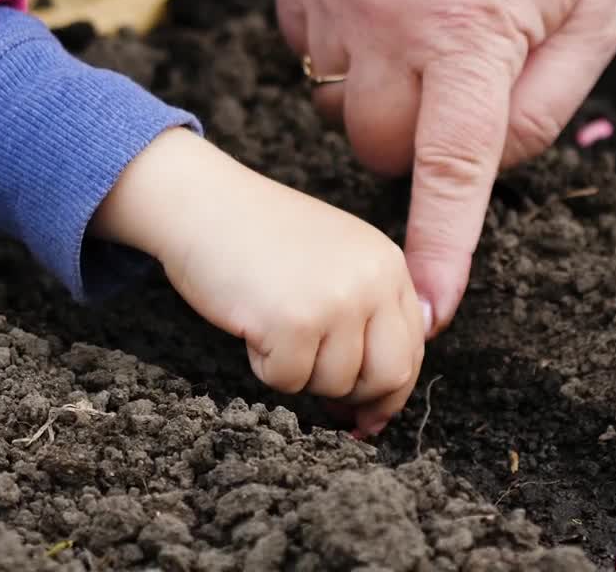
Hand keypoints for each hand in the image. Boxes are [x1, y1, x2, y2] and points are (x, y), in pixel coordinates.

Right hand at [93, 129, 426, 434]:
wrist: (202, 203)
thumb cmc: (259, 237)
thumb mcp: (334, 260)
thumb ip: (368, 311)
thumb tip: (379, 403)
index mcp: (387, 263)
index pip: (413, 348)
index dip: (390, 390)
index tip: (366, 412)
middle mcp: (372, 279)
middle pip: (390, 377)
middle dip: (355, 397)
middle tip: (323, 396)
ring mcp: (336, 300)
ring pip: (335, 384)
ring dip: (299, 373)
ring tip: (273, 325)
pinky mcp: (293, 322)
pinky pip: (288, 381)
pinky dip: (265, 366)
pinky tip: (252, 324)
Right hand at [276, 0, 615, 334]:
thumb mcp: (595, 10)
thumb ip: (547, 107)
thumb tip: (486, 170)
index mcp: (472, 34)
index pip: (451, 167)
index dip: (440, 247)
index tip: (428, 312)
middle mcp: (391, 17)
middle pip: (375, 148)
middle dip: (411, 144)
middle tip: (449, 90)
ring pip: (334, 104)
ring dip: (375, 96)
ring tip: (418, 30)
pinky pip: (306, 48)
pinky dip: (343, 45)